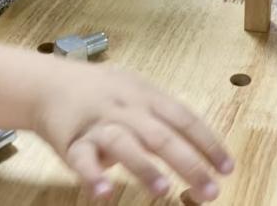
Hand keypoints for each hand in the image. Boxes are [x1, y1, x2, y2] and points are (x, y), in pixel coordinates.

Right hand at [34, 62, 233, 200]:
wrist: (49, 83)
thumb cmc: (102, 92)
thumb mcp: (137, 93)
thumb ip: (164, 118)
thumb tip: (202, 148)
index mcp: (147, 96)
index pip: (185, 119)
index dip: (208, 143)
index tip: (227, 168)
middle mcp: (126, 108)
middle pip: (161, 135)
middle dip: (188, 163)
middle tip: (209, 191)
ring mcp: (99, 124)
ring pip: (124, 143)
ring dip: (144, 167)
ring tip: (164, 190)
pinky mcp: (71, 141)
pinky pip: (81, 159)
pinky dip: (92, 175)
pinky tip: (104, 193)